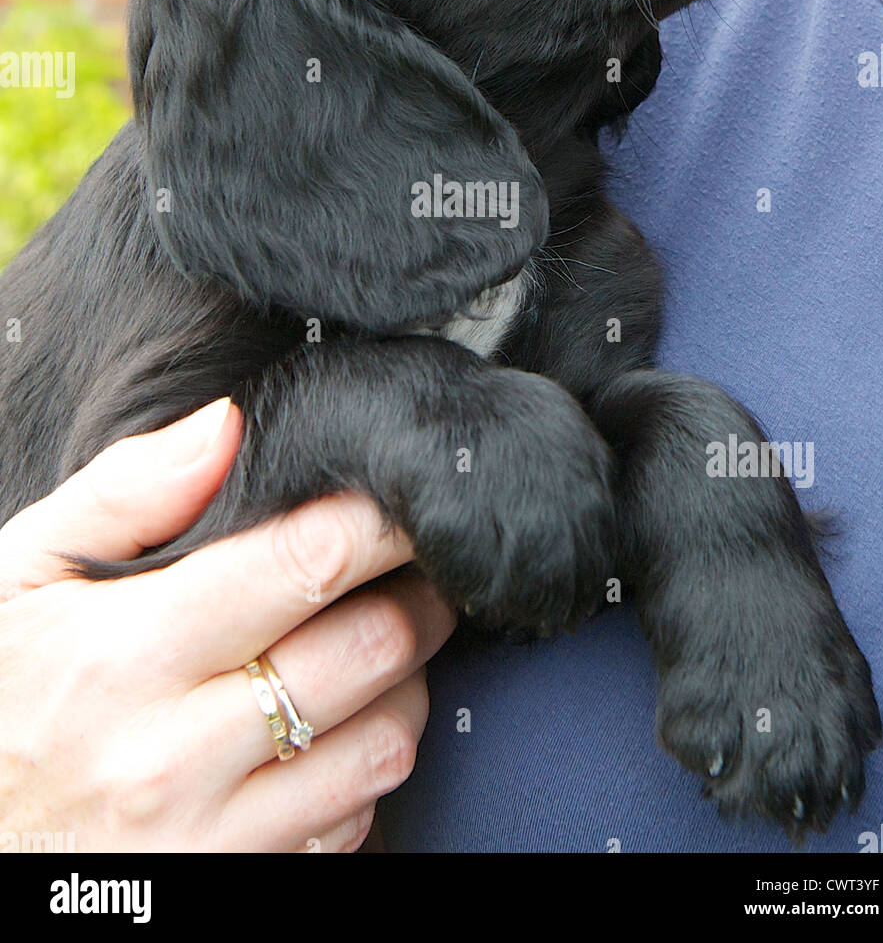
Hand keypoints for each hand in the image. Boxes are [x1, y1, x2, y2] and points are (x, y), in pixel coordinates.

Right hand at [0, 399, 454, 851]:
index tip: (398, 501)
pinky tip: (326, 734)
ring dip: (404, 684)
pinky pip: (354, 824)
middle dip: (415, 594)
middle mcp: (175, 755)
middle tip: (411, 571)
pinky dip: (362, 770)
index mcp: (125, 654)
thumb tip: (226, 424)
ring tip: (376, 649)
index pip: (305, 562)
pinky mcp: (237, 886)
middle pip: (370, 647)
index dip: (377, 520)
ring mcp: (212, 837)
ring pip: (385, 741)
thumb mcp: (20, 579)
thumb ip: (123, 492)